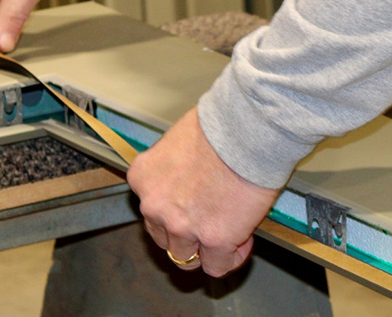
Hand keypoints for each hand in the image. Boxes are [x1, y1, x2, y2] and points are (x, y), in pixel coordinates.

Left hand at [127, 108, 280, 276]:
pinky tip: (243, 243)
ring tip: (230, 235)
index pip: (151, 210)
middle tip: (212, 222)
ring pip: (185, 258)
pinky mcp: (213, 239)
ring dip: (206, 250)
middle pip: (163, 238)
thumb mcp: (179, 142)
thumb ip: (175, 169)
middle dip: (187, 234)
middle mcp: (155, 206)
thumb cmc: (221, 124)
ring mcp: (182, 226)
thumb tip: (190, 180)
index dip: (176, 212)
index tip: (195, 207)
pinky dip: (230, 259)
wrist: (248, 127)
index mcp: (143, 178)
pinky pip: (216, 267)